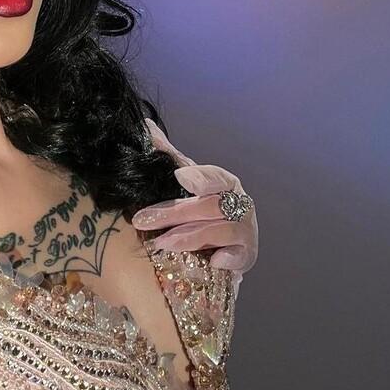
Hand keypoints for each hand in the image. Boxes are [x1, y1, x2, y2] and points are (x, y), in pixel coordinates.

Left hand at [133, 117, 258, 292]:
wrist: (223, 245)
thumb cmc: (202, 209)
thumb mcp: (186, 181)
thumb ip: (169, 157)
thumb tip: (146, 127)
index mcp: (226, 182)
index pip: (215, 177)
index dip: (199, 177)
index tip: (179, 177)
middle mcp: (240, 203)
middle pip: (209, 205)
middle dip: (174, 212)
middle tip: (143, 220)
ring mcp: (246, 230)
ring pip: (219, 230)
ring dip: (189, 236)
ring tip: (161, 243)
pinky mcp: (246, 255)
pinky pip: (237, 256)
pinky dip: (226, 257)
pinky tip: (211, 261)